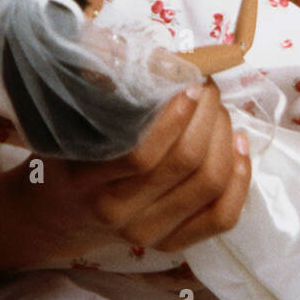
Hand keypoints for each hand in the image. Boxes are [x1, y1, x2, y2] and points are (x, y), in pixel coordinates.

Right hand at [17, 82, 251, 256]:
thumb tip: (137, 56)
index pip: (142, 156)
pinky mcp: (173, 243)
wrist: (59, 218)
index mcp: (90, 185)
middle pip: (186, 164)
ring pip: (210, 185)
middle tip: (206, 89)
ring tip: (218, 111)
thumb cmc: (68, 162)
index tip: (186, 84)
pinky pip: (222, 216)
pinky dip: (240, 179)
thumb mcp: (66, 129)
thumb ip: (95, 98)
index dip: (174, 117)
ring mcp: (150, 234)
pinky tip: (239, 145)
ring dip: (224, 137)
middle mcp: (122, 215)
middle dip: (206, 115)